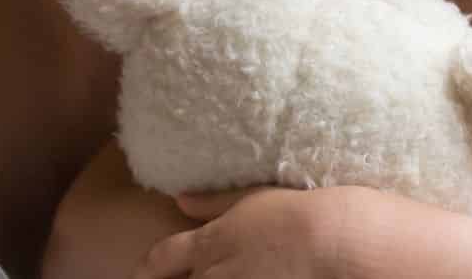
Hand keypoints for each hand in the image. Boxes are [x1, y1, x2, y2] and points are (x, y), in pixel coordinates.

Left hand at [131, 186, 368, 278]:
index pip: (162, 259)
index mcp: (209, 243)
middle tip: (188, 275)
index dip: (147, 269)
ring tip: (235, 273)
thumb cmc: (296, 214)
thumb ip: (212, 202)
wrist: (332, 242)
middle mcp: (214, 275)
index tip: (138, 274)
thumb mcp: (251, 199)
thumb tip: (180, 200)